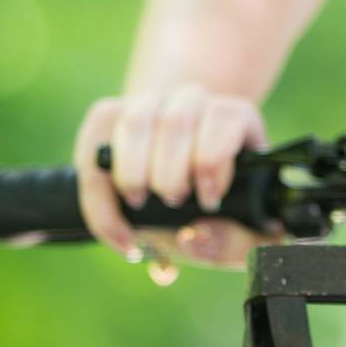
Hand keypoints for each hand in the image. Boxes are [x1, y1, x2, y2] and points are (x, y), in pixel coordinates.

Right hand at [74, 85, 271, 267]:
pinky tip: (113, 217)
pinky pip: (98, 132)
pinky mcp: (111, 113)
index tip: (208, 202)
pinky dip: (99, 181)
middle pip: (178, 121)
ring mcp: (150, 103)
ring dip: (133, 170)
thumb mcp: (247, 235)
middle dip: (171, 172)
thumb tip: (195, 236)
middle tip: (172, 201)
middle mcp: (193, 103)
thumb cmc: (222, 215)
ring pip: (137, 121)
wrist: (180, 201)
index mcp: (237, 121)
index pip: (227, 119)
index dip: (212, 162)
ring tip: (139, 202)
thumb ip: (237, 244)